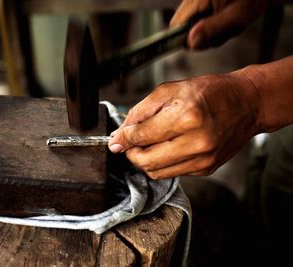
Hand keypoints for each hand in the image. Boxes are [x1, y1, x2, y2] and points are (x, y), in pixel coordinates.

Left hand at [108, 70, 260, 178]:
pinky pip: (173, 172)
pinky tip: (169, 147)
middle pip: (145, 161)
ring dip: (145, 160)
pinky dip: (164, 162)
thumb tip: (121, 133)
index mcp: (185, 117)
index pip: (140, 137)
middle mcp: (195, 142)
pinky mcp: (206, 168)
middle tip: (130, 143)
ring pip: (157, 172)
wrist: (246, 103)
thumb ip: (141, 111)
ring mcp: (202, 159)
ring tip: (149, 144)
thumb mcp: (169, 90)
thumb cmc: (208, 92)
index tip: (115, 141)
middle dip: (131, 153)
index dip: (122, 140)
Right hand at [170, 0, 273, 48]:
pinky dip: (215, 23)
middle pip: (184, 27)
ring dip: (212, 30)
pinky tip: (228, 18)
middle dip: (203, 35)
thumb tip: (191, 42)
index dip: (187, 39)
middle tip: (224, 31)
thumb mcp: (236, 16)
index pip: (176, 26)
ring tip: (230, 23)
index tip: (204, 42)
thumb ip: (212, 29)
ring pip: (194, 24)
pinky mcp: (205, 2)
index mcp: (198, 0)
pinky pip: (203, 18)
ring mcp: (198, 0)